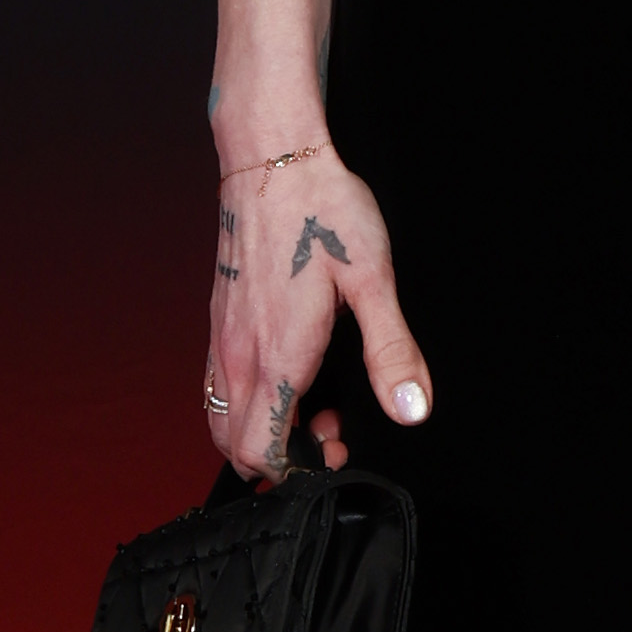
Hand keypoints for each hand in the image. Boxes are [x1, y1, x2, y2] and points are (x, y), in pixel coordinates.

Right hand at [201, 140, 432, 485]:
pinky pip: (219, 383)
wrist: (273, 158)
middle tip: (328, 438)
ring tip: (316, 407)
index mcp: (276, 355)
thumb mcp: (374, 280)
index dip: (292, 472)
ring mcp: (222, 336)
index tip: (331, 458)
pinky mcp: (220, 319)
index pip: (258, 450)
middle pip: (233, 443)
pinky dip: (249, 399)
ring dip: (262, 428)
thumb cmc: (322, 211)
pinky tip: (290, 373)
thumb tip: (412, 408)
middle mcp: (239, 353)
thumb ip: (392, 351)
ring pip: (221, 414)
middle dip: (277, 458)